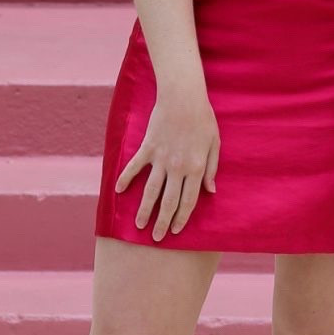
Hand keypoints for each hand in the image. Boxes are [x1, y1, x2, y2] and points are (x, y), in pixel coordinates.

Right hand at [114, 87, 220, 239]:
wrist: (183, 96)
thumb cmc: (203, 118)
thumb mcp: (215, 143)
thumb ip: (212, 169)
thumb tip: (210, 191)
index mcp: (196, 168)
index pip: (188, 200)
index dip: (181, 218)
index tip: (175, 230)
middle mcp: (177, 167)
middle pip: (168, 201)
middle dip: (162, 222)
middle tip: (156, 238)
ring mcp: (160, 158)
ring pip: (150, 190)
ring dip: (144, 210)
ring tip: (139, 225)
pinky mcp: (147, 147)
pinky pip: (135, 167)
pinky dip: (126, 179)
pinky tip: (118, 191)